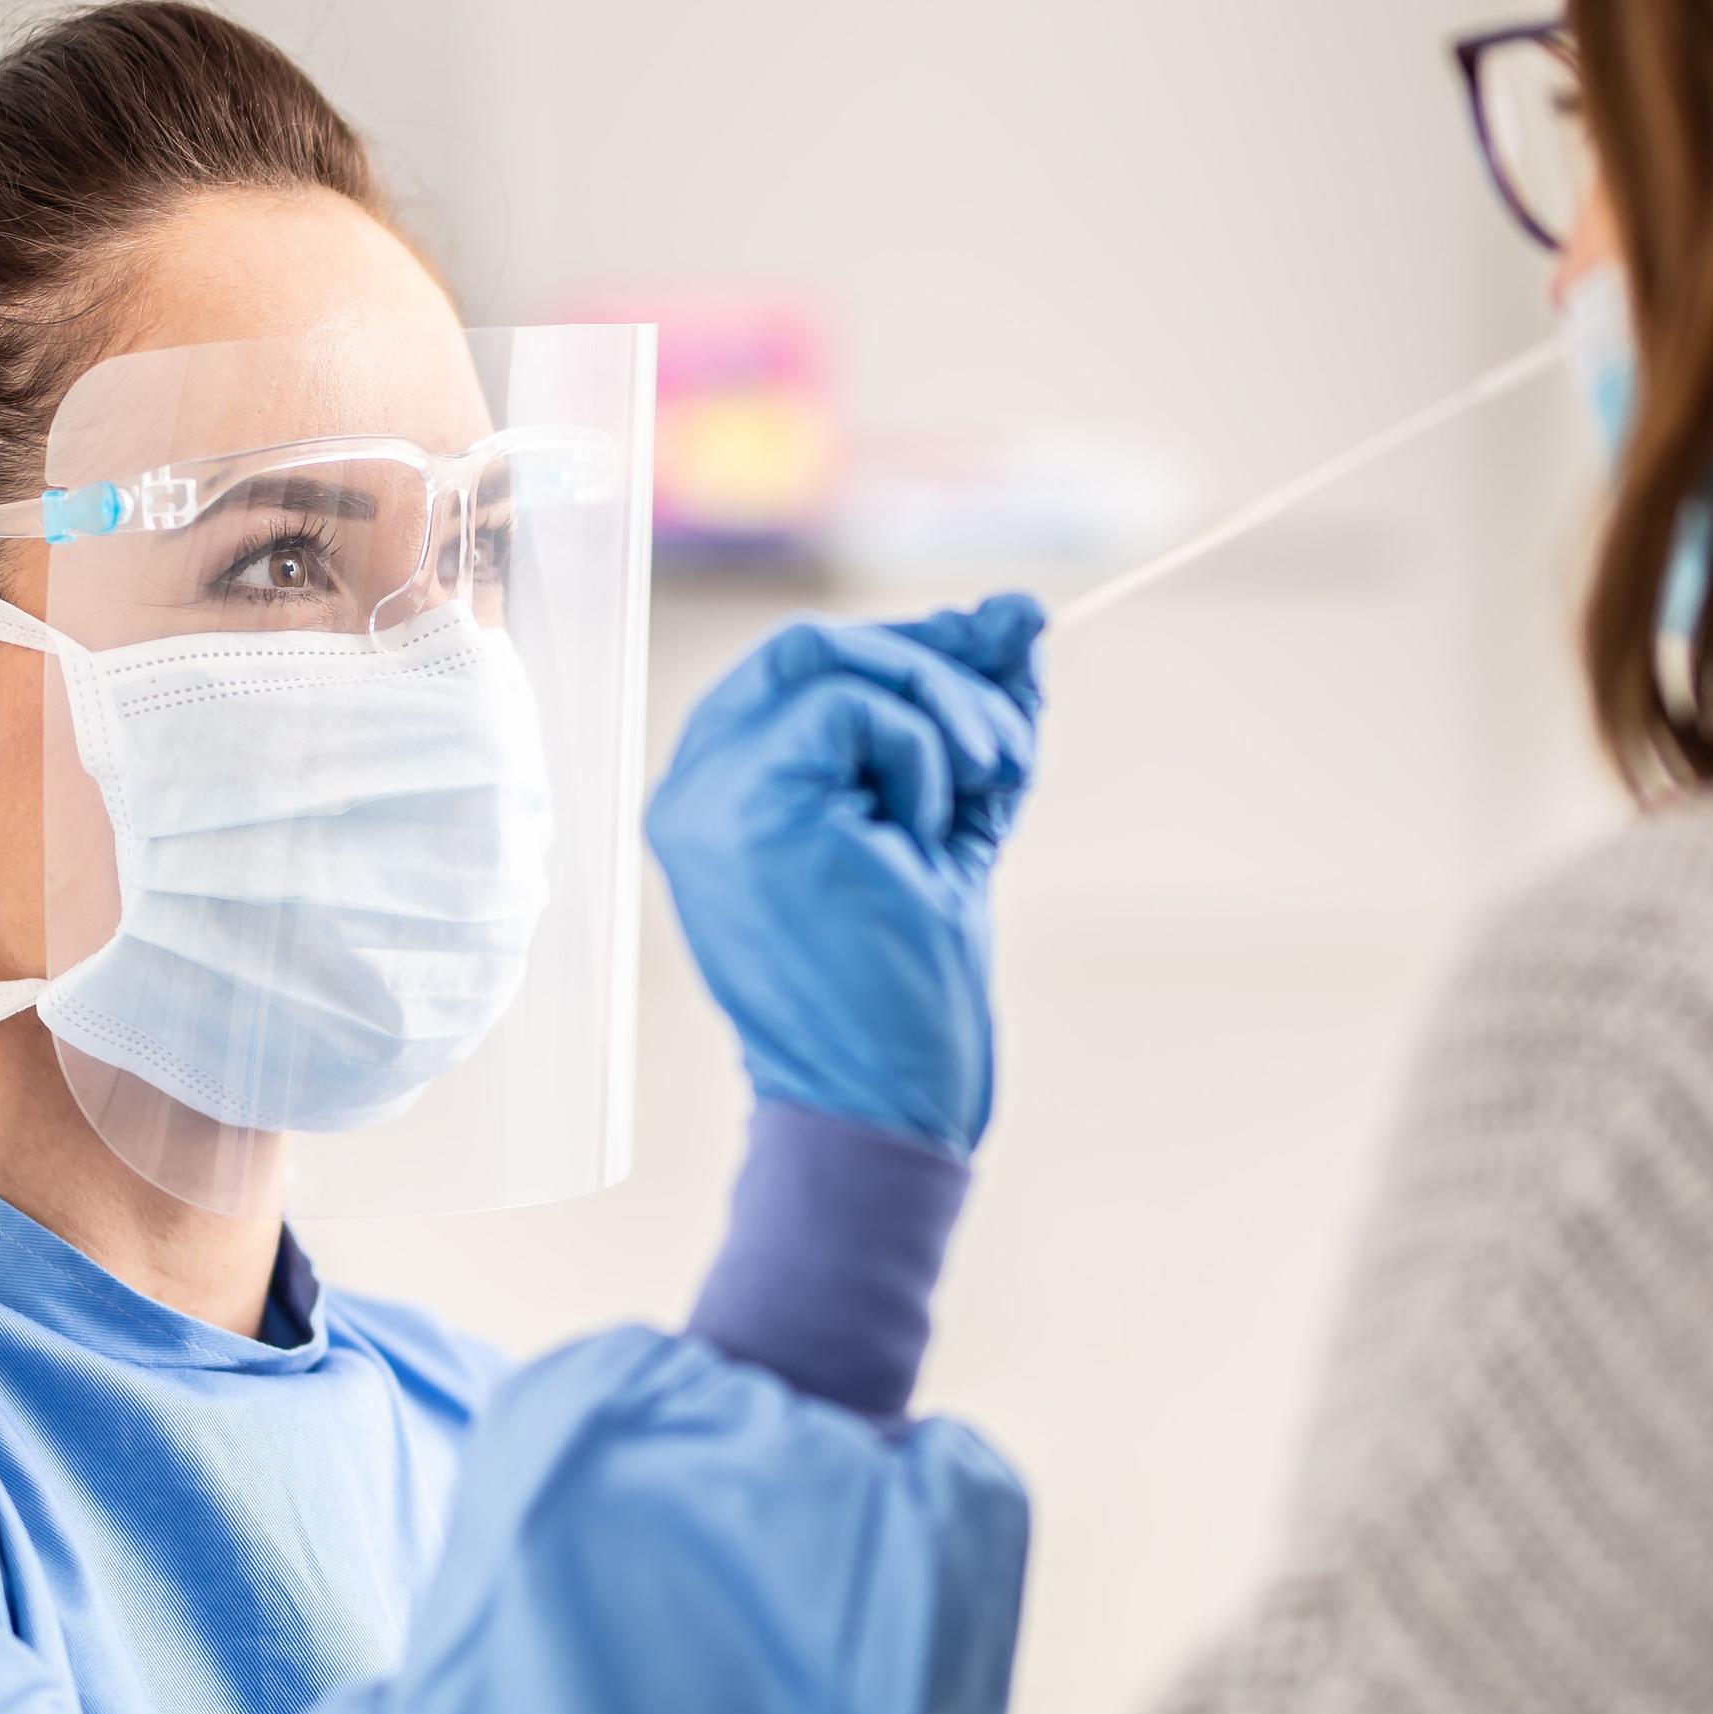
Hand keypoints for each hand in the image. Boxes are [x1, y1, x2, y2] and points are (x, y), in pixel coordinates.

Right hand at [646, 596, 1047, 1154]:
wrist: (885, 1101)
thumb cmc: (905, 987)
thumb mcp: (948, 820)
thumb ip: (970, 720)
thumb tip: (1020, 612)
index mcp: (724, 791)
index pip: (804, 667)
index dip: (912, 645)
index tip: (1007, 646)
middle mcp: (692, 786)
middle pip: (810, 645)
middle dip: (935, 664)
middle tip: (1009, 740)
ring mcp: (706, 794)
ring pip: (831, 657)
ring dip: (942, 710)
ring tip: (986, 791)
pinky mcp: (746, 806)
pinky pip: (851, 708)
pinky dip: (921, 754)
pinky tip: (925, 838)